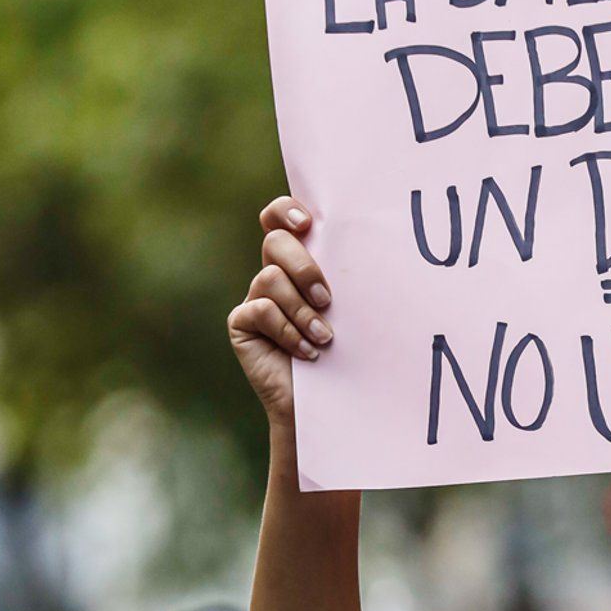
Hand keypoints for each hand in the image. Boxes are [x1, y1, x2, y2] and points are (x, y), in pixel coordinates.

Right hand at [228, 196, 333, 430]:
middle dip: (304, 266)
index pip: (280, 219)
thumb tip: (369, 244)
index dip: (285, 210)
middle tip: (327, 299)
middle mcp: (273, 274)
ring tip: (324, 337)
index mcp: (299, 261)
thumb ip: (345, 276)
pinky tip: (307, 352)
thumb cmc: (348, 350)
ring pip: (270, 278)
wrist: (329, 400)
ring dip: (301, 310)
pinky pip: (260, 310)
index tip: (306, 223)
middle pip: (276, 242)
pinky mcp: (241, 324)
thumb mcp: (349, 308)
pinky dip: (287, 331)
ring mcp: (254, 298)